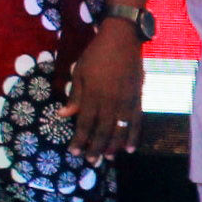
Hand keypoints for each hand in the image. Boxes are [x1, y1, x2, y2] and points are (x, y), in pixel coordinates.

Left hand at [68, 18, 146, 160]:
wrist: (122, 39)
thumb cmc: (96, 53)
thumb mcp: (79, 71)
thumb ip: (74, 95)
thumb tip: (63, 115)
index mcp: (93, 95)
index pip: (84, 123)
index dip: (79, 140)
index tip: (74, 152)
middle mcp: (110, 102)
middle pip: (102, 131)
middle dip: (96, 148)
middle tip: (91, 162)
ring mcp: (126, 101)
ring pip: (120, 130)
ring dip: (114, 146)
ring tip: (108, 158)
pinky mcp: (137, 98)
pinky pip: (136, 122)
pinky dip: (134, 136)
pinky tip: (130, 148)